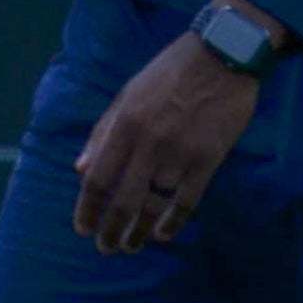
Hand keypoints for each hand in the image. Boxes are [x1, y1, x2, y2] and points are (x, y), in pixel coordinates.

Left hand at [69, 0, 286, 253]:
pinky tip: (162, 233)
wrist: (222, 54)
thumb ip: (103, 131)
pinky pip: (187, 201)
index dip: (87, 208)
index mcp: (125, 123)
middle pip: (124, 200)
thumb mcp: (128, 93)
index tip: (83, 229)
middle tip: (107, 248)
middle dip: (112, 230)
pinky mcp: (209, 158)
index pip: (98, 177)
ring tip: (133, 244)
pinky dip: (173, 223)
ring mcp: (180, 152)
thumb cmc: (170, 72)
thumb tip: (79, 168)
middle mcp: (149, 142)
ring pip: (154, 204)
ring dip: (140, 230)